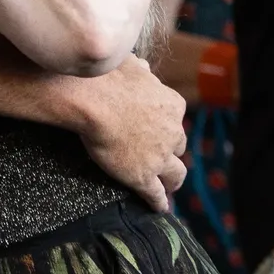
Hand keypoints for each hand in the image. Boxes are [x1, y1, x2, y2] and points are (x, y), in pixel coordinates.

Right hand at [69, 53, 187, 210]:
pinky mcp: (143, 177)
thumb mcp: (130, 65)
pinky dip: (158, 203)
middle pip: (179, 146)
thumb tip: (143, 66)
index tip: (159, 128)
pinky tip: (158, 208)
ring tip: (168, 187)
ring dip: (173, 180)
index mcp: (172, 105)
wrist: (95, 100)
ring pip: (177, 174)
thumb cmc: (108, 77)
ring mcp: (160, 157)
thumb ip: (141, 70)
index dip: (167, 125)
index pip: (175, 118)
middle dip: (172, 151)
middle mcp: (172, 132)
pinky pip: (156, 194)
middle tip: (163, 157)